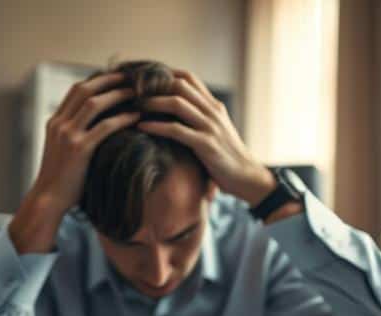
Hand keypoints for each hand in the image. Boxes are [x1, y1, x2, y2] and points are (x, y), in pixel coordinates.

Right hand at [11, 72, 139, 252]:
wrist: (48, 201)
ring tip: (137, 92)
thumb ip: (76, 136)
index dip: (98, 80)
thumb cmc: (61, 181)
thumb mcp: (64, 152)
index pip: (76, 90)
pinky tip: (137, 117)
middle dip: (109, 80)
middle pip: (85, 89)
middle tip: (131, 76)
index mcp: (54, 122)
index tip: (118, 78)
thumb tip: (99, 128)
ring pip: (94, 103)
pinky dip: (122, 118)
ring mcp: (67, 135)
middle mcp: (59, 124)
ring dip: (117, 94)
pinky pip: (104, 126)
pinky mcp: (79, 149)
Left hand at [136, 70, 276, 208]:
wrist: (246, 176)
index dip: (165, 74)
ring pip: (177, 104)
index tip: (145, 81)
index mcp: (214, 106)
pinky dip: (156, 127)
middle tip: (134, 93)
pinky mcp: (206, 145)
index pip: (188, 78)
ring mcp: (210, 127)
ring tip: (134, 107)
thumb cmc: (227, 157)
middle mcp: (212, 112)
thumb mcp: (216, 131)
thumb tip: (175, 113)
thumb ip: (200, 118)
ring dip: (152, 103)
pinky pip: (176, 130)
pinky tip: (141, 127)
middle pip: (180, 85)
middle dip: (154, 86)